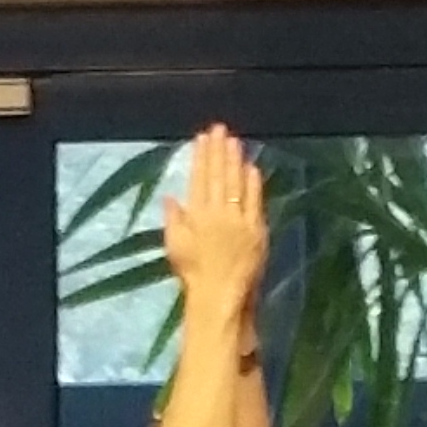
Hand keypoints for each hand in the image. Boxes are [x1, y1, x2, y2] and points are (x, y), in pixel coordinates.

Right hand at [159, 126, 268, 317]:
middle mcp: (217, 214)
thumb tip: (170, 197)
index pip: (199, 179)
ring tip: (234, 141)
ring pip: (236, 184)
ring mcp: (239, 221)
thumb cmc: (194, 275)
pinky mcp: (257, 230)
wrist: (220, 297)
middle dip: (218, 150)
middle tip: (220, 129)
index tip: (202, 138)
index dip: (201, 157)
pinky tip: (252, 167)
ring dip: (235, 160)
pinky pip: (255, 201)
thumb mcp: (175, 247)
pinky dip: (253, 183)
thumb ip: (173, 220)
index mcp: (196, 216)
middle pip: (218, 176)